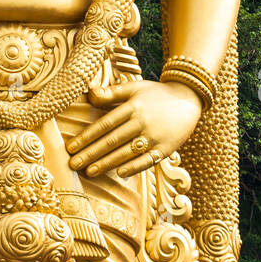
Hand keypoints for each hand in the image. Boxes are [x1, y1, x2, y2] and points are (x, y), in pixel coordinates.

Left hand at [67, 79, 201, 178]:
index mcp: (132, 106)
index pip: (105, 124)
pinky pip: (148, 160)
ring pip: (127, 152)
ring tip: (90, 171)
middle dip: (91, 153)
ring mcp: (155, 136)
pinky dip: (134, 167)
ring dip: (107, 163)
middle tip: (73, 164)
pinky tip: (119, 173)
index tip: (70, 147)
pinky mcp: (166, 148)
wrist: (189, 100)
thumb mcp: (134, 87)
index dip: (86, 136)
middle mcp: (142, 122)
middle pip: (112, 140)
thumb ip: (111, 92)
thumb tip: (88, 93)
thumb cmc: (156, 94)